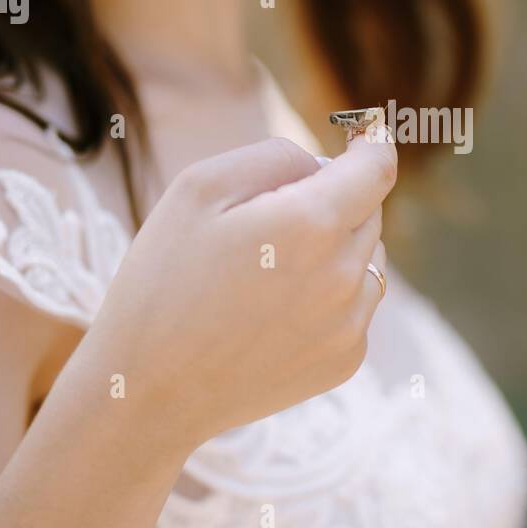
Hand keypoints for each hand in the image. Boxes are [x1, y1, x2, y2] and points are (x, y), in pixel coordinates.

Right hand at [81, 129, 395, 451]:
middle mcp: (345, 275)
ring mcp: (350, 323)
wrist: (149, 391)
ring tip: (267, 273)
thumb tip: (325, 164)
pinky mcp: (346, 360)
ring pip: (369, 259)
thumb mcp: (199, 188)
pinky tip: (274, 313)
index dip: (374, 144)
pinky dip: (331, 297)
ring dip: (337, 250)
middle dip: (335, 201)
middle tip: (269, 222)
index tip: (365, 136)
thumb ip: (275, 156)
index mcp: (312, 223)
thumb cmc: (163, 280)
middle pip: (369, 211)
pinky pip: (357, 306)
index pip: (378, 168)